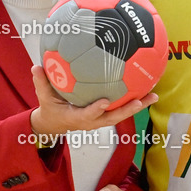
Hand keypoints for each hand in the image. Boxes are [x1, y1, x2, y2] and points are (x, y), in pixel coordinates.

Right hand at [28, 65, 157, 137]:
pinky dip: (135, 100)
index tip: (105, 101)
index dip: (96, 109)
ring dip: (138, 105)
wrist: (56, 124)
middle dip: (128, 110)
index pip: (87, 115)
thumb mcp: (44, 98)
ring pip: (122, 114)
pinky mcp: (106, 115)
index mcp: (77, 118)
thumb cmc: (51, 109)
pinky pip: (122, 108)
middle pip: (113, 117)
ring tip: (154, 95)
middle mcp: (92, 121)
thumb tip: (36, 66)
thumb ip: (42, 83)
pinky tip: (147, 89)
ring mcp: (101, 119)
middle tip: (141, 100)